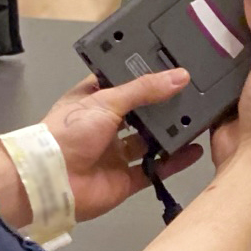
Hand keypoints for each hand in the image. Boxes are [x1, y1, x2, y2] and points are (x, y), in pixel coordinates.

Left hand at [40, 70, 205, 222]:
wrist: (51, 182)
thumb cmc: (69, 132)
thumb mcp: (106, 100)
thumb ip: (144, 89)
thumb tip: (180, 76)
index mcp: (93, 101)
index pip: (122, 84)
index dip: (144, 77)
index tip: (172, 68)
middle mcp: (105, 126)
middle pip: (140, 114)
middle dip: (162, 107)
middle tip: (194, 94)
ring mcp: (116, 154)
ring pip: (149, 142)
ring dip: (170, 133)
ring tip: (199, 120)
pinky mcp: (126, 180)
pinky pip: (155, 169)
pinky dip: (174, 162)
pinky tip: (194, 151)